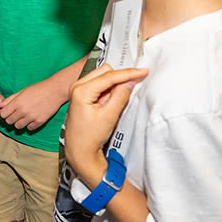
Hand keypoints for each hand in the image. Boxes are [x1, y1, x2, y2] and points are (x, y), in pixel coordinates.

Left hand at [0, 79, 67, 130]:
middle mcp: (23, 111)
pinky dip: (29, 125)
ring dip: (19, 123)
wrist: (55, 91)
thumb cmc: (38, 89)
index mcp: (17, 102)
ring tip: (24, 116)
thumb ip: (10, 99)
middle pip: (9, 121)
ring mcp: (32, 117)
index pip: (3, 114)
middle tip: (16, 114)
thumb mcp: (22, 91)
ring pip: (18, 127)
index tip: (8, 111)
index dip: (4, 113)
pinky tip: (32, 118)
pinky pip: (29, 128)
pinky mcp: (40, 121)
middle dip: (10, 118)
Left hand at [62, 64, 147, 184]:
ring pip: (103, 76)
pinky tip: (109, 103)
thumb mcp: (109, 116)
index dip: (128, 73)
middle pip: (105, 71)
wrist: (79, 150)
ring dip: (114, 85)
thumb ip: (121, 96)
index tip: (143, 71)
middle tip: (127, 93)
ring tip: (113, 104)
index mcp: (81, 90)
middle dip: (119, 79)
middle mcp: (77, 86)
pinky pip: (100, 84)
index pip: (109, 76)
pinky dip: (109, 90)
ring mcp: (78, 89)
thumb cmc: (90, 136)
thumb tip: (130, 81)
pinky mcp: (82, 94)